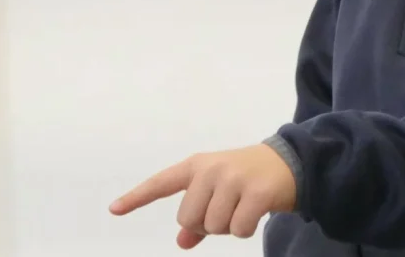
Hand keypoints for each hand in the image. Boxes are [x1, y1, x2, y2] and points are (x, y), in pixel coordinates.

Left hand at [109, 143, 296, 248]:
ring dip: (227, 228)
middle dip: (206, 225)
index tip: (113, 209)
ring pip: (213, 226)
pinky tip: (256, 213)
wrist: (290, 161)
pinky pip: (237, 230)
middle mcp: (212, 169)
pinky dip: (245, 230)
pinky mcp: (256, 192)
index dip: (136, 197)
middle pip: (189, 218)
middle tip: (226, 210)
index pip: (161, 183)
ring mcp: (234, 179)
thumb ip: (199, 216)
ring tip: (242, 209)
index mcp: (197, 166)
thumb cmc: (247, 177)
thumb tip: (182, 243)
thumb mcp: (220, 189)